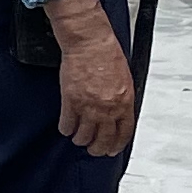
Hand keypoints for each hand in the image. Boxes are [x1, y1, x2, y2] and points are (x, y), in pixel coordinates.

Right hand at [50, 0, 136, 156]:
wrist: (90, 42)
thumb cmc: (107, 54)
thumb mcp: (125, 79)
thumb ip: (122, 99)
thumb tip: (118, 113)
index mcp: (124, 102)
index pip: (123, 133)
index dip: (116, 145)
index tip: (112, 149)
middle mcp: (107, 108)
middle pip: (103, 139)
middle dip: (98, 149)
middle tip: (94, 150)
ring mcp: (88, 106)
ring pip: (84, 135)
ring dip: (80, 139)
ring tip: (78, 138)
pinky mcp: (70, 100)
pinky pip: (67, 124)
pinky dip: (66, 128)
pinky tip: (66, 128)